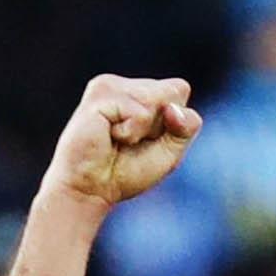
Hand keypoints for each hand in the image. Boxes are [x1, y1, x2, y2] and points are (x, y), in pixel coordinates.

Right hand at [44, 74, 201, 212]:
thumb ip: (186, 128)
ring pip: (156, 99)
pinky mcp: (101, 93)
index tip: (146, 140)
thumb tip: (174, 108)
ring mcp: (111, 85)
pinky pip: (139, 111)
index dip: (174, 122)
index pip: (179, 90)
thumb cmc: (125, 173)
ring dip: (143, 130)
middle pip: (172, 91)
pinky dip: (131, 132)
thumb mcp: (169, 153)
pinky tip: (109, 137)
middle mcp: (126, 84)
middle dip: (159, 127)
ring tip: (118, 140)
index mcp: (142, 92)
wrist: (90, 190)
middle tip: (130, 142)